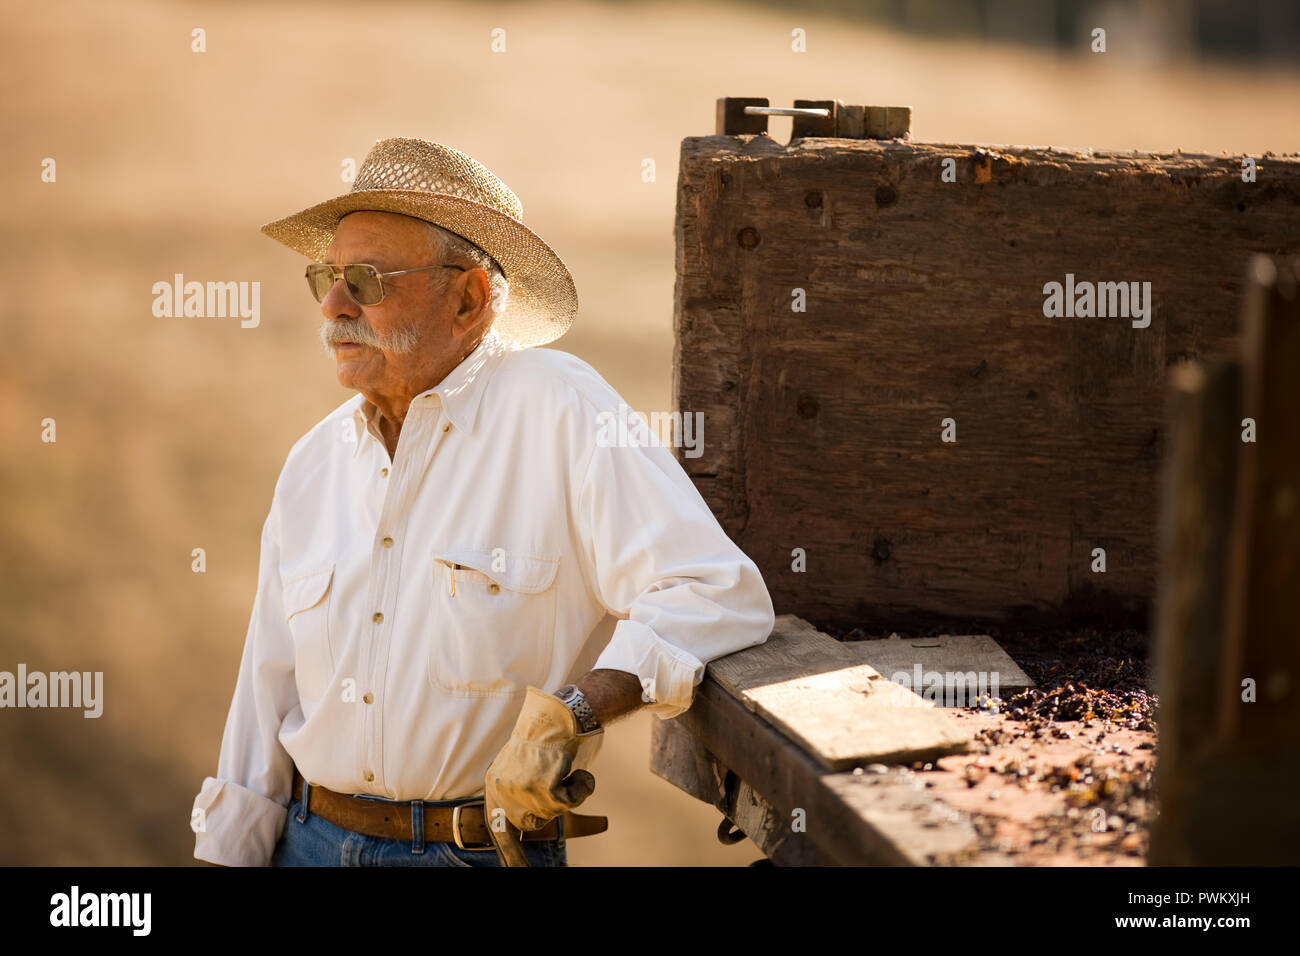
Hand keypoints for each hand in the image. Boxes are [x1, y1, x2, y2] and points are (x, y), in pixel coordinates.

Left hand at [484, 686, 603, 864]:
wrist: (557, 716)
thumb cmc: (544, 740)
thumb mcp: (517, 768)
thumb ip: (515, 794)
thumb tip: (521, 827)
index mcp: (494, 786)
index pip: (499, 831)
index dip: (511, 856)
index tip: (518, 871)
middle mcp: (503, 790)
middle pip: (534, 822)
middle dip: (551, 805)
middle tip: (557, 780)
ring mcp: (522, 790)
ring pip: (554, 812)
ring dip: (568, 792)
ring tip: (564, 768)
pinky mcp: (543, 787)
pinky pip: (569, 803)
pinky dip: (580, 788)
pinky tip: (576, 770)